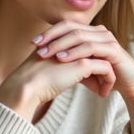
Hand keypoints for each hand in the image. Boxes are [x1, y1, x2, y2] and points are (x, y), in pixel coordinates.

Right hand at [0, 43, 116, 121]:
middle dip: (103, 68)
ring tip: (104, 89)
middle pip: (98, 51)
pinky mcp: (83, 63)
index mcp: (65, 39)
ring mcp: (78, 50)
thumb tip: (79, 74)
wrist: (26, 86)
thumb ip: (66, 66)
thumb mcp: (53, 68)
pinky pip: (106, 69)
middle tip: (104, 83)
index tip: (94, 79)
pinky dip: (108, 81)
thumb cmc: (35, 81)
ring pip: (105, 58)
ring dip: (107, 75)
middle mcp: (73, 40)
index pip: (87, 48)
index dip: (93, 62)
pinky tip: (102, 94)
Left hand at [31, 21, 133, 101]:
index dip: (49, 32)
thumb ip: (68, 61)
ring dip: (60, 44)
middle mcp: (99, 31)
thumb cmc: (105, 77)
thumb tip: (47, 61)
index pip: (66, 26)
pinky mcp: (113, 50)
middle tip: (36, 46)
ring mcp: (107, 39)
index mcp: (91, 32)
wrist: (130, 86)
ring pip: (79, 36)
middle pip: (70, 27)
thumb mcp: (82, 68)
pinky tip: (62, 58)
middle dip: (51, 36)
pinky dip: (75, 53)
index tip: (32, 43)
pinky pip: (90, 48)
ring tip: (45, 53)